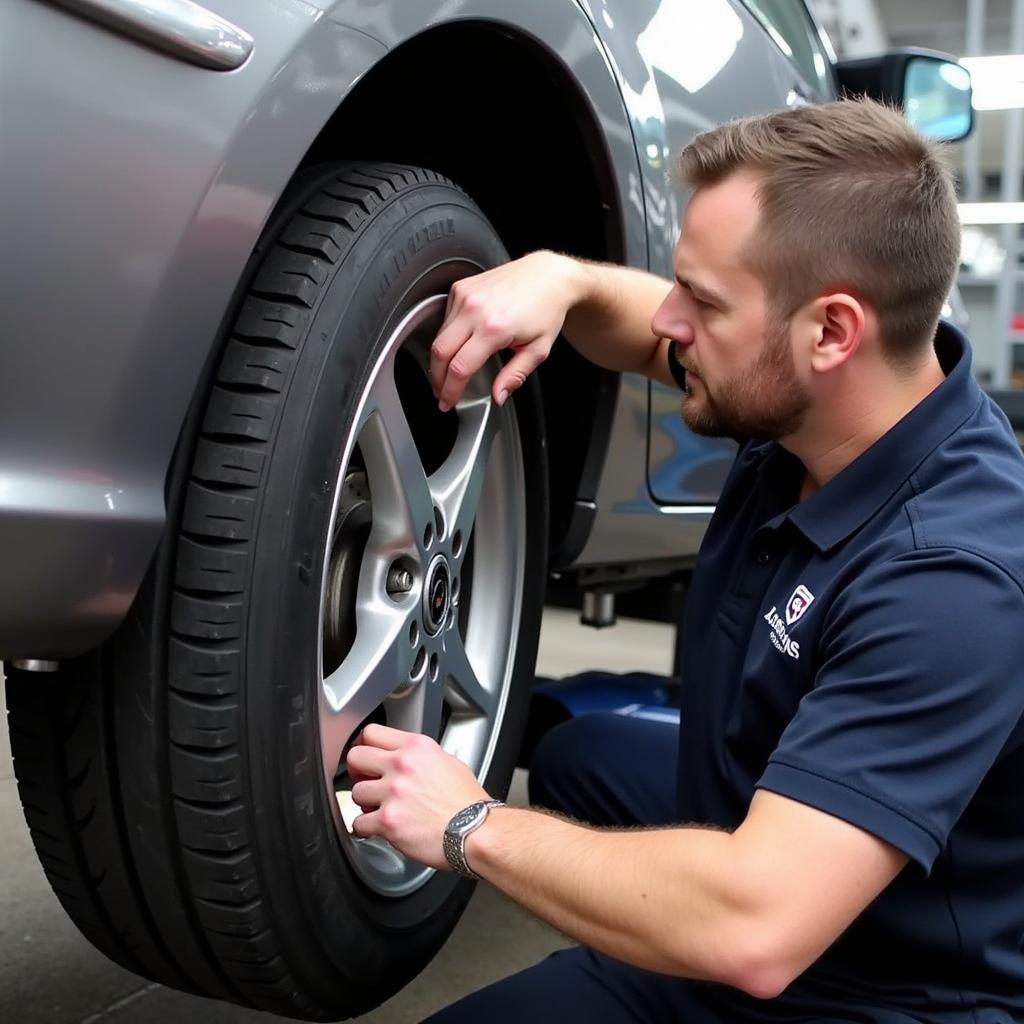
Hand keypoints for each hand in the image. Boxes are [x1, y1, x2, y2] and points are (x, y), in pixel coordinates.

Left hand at [345, 724, 490, 869]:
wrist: (476, 832)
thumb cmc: (468, 803)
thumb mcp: (449, 762)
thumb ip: (423, 756)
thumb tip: (410, 758)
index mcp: (417, 747)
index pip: (371, 733)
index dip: (366, 746)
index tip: (367, 758)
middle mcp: (402, 765)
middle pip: (356, 758)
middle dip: (358, 772)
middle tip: (367, 782)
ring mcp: (393, 793)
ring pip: (355, 793)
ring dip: (365, 803)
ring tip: (381, 809)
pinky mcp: (388, 821)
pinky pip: (359, 823)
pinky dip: (365, 829)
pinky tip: (377, 829)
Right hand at [430, 250, 586, 411]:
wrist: (548, 276)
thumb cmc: (546, 309)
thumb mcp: (537, 350)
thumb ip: (514, 376)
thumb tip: (498, 396)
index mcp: (494, 329)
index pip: (460, 368)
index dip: (450, 390)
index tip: (447, 402)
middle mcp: (475, 310)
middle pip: (440, 352)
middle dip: (437, 378)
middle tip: (441, 392)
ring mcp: (466, 296)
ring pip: (439, 336)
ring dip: (440, 358)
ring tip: (447, 372)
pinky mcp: (461, 287)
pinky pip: (444, 318)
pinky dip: (446, 336)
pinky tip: (456, 345)